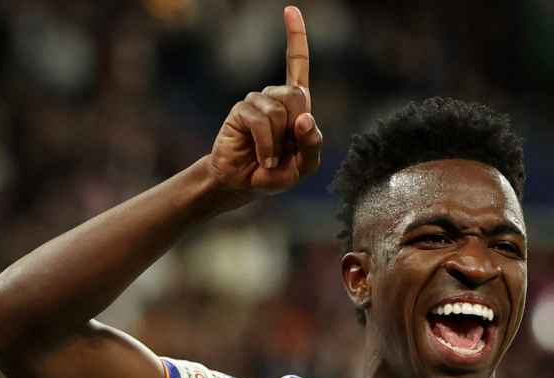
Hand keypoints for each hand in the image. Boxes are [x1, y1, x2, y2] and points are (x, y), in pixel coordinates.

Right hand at [207, 6, 321, 195]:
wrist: (241, 184)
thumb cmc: (274, 173)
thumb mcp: (303, 166)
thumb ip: (312, 145)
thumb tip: (305, 117)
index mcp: (295, 105)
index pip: (297, 65)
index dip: (295, 38)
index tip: (290, 10)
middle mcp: (274, 97)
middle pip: (297, 95)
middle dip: (297, 128)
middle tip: (285, 151)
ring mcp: (256, 101)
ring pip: (280, 112)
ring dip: (279, 144)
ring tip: (269, 157)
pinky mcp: (240, 110)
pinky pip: (262, 123)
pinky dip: (267, 147)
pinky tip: (262, 159)